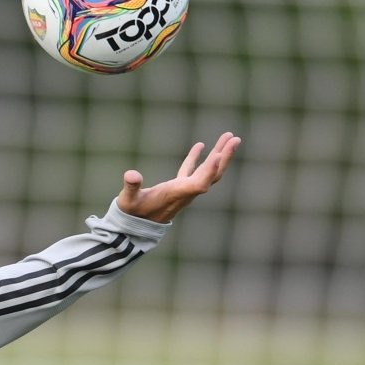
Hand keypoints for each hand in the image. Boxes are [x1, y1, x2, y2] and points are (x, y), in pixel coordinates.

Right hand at [115, 134, 239, 223]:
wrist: (134, 228)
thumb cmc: (132, 213)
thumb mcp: (128, 200)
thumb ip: (131, 187)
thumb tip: (131, 175)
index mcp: (175, 194)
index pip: (197, 184)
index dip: (208, 171)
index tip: (217, 155)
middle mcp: (185, 193)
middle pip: (211, 176)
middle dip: (223, 157)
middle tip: (235, 138)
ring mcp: (183, 190)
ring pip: (207, 172)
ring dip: (218, 155)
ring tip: (229, 137)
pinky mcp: (177, 188)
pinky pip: (192, 171)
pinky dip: (198, 158)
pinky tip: (201, 145)